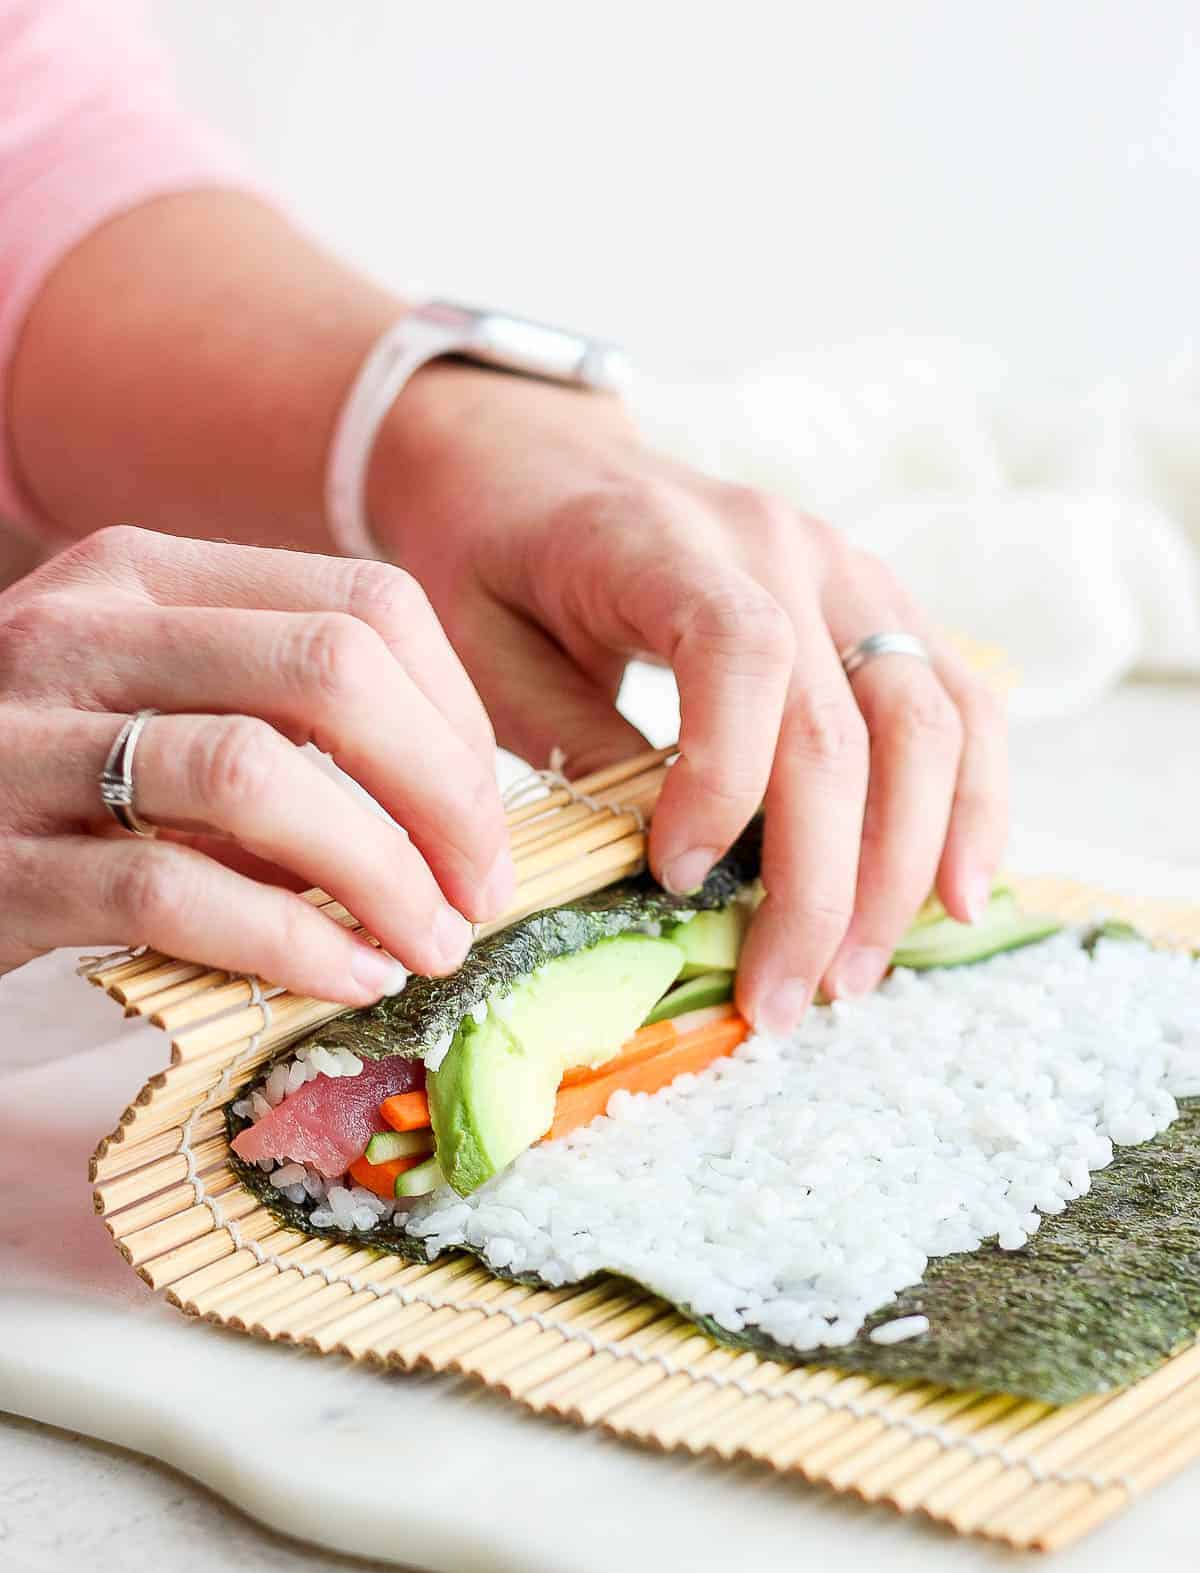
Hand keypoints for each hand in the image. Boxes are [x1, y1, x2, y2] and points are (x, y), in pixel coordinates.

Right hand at [0, 527, 512, 1000]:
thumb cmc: (35, 781)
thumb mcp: (145, 703)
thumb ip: (270, 716)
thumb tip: (451, 808)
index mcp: (145, 572)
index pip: (367, 601)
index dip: (459, 720)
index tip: (482, 821)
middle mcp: (83, 628)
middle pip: (332, 672)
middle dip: (445, 794)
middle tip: (479, 891)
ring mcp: (25, 739)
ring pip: (259, 777)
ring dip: (381, 875)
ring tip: (427, 944)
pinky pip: (171, 893)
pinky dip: (287, 942)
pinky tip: (343, 976)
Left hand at [371, 366, 1007, 1033]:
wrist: (533, 455)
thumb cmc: (490, 552)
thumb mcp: (477, 641)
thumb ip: (568, 737)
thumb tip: (654, 867)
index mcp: (668, 541)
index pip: (741, 657)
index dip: (724, 781)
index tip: (678, 877)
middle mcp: (784, 549)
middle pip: (847, 724)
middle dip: (822, 883)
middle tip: (783, 996)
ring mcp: (850, 574)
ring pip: (929, 722)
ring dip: (906, 864)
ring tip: (857, 970)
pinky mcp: (881, 608)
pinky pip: (959, 702)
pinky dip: (973, 802)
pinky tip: (957, 891)